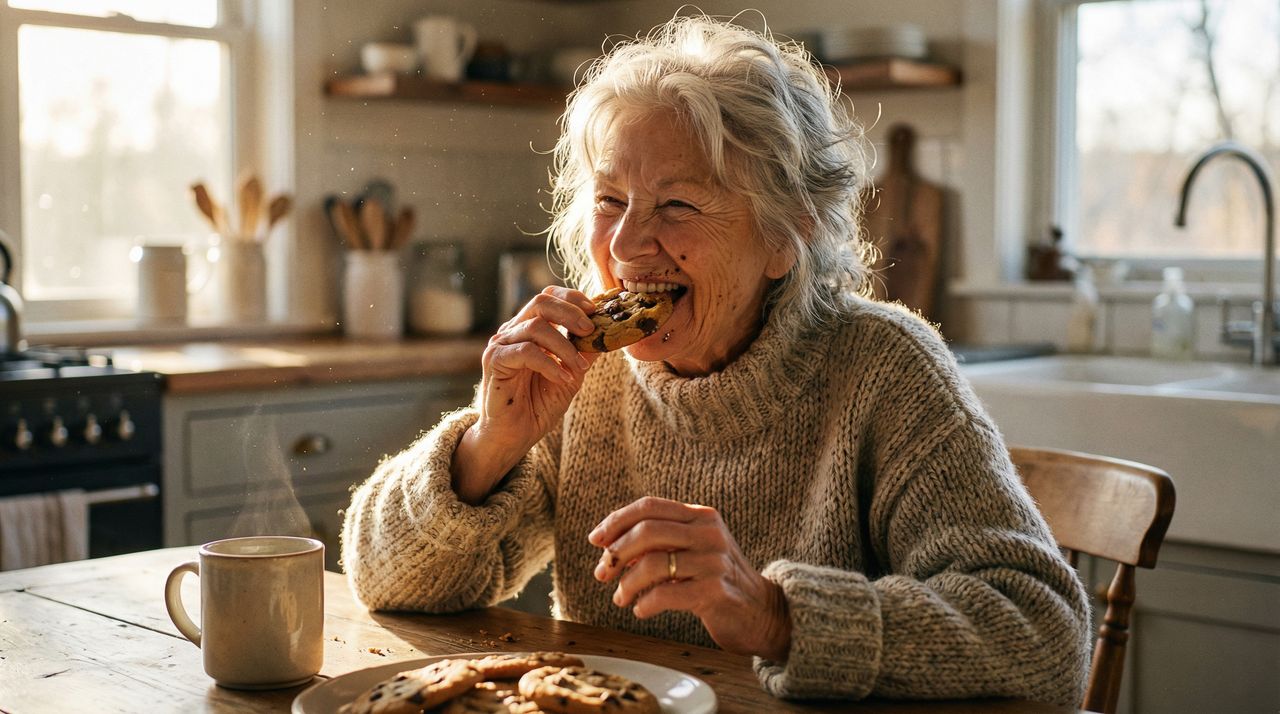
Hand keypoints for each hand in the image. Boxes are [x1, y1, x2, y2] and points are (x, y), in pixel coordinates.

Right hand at [452, 286, 598, 502]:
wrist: (513, 437)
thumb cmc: (537, 407)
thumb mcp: (570, 376)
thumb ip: (583, 354)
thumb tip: (607, 333)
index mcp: (529, 330)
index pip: (548, 298)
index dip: (572, 298)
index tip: (595, 312)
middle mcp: (513, 332)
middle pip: (540, 301)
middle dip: (570, 312)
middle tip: (590, 331)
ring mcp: (501, 345)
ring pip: (535, 326)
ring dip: (564, 346)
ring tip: (579, 369)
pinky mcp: (494, 361)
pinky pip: (525, 351)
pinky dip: (549, 363)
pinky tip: (562, 378)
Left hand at [588, 497, 791, 660]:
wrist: (762, 612)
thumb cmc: (716, 580)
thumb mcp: (692, 550)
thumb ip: (659, 543)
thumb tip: (608, 547)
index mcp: (701, 516)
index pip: (649, 506)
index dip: (616, 520)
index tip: (596, 539)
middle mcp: (709, 533)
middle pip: (647, 531)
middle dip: (615, 553)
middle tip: (602, 574)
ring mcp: (714, 561)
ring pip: (653, 564)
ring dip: (627, 584)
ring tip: (621, 598)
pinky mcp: (715, 591)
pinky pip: (665, 594)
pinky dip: (645, 604)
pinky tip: (641, 610)